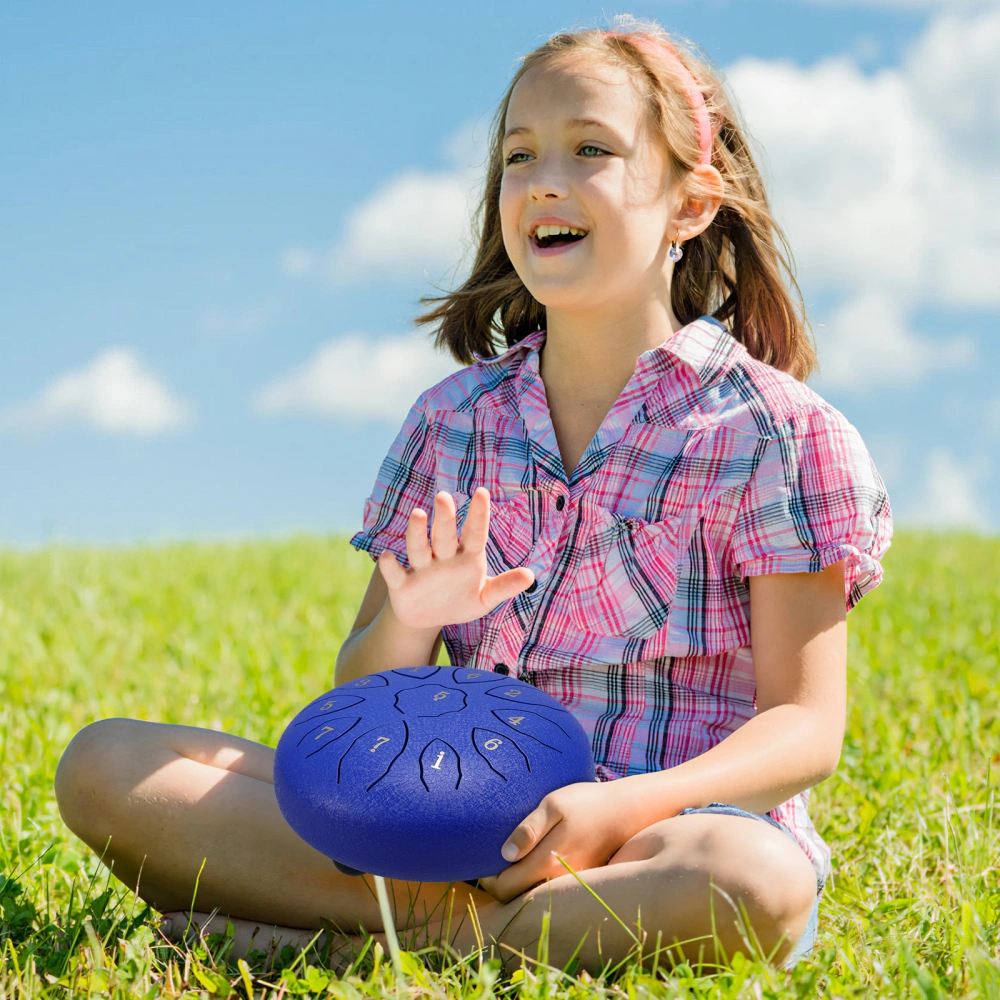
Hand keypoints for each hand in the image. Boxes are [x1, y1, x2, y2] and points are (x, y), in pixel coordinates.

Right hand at [377, 487, 534, 630]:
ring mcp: (421, 569)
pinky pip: (394, 573)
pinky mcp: (401, 585)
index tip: (482, 492)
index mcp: (466, 558)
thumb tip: (531, 576)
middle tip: (444, 496)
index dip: (479, 514)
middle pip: (444, 535)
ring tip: (418, 514)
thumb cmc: (461, 601)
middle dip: (445, 517)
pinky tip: (387, 555)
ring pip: (418, 548)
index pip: (474, 533)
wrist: (429, 619)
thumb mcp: (485, 598)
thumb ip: (505, 586)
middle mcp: (443, 557)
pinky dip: (389, 565)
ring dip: (417, 533)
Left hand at [476, 780, 642, 903]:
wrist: (626, 810)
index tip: (482, 861)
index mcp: (547, 864)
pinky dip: (534, 880)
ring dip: (517, 882)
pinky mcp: (579, 879)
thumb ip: (528, 829)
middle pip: (516, 896)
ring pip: (532, 893)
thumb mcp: (554, 804)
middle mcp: (558, 881)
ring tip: (509, 860)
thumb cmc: (586, 802)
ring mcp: (570, 883)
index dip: (487, 879)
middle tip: (490, 860)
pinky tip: (533, 860)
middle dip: (499, 883)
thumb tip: (505, 854)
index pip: (505, 889)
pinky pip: (548, 887)